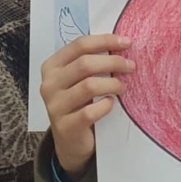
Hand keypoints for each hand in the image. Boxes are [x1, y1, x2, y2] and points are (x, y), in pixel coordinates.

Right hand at [40, 33, 135, 179]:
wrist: (70, 141)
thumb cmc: (78, 104)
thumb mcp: (78, 80)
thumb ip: (91, 63)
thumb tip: (121, 45)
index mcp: (52, 66)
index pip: (79, 45)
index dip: (105, 41)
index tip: (126, 42)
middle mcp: (50, 84)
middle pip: (85, 64)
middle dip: (113, 62)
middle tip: (130, 67)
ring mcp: (55, 106)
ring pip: (88, 86)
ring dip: (112, 84)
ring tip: (123, 87)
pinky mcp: (65, 126)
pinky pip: (90, 112)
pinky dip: (105, 106)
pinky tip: (111, 104)